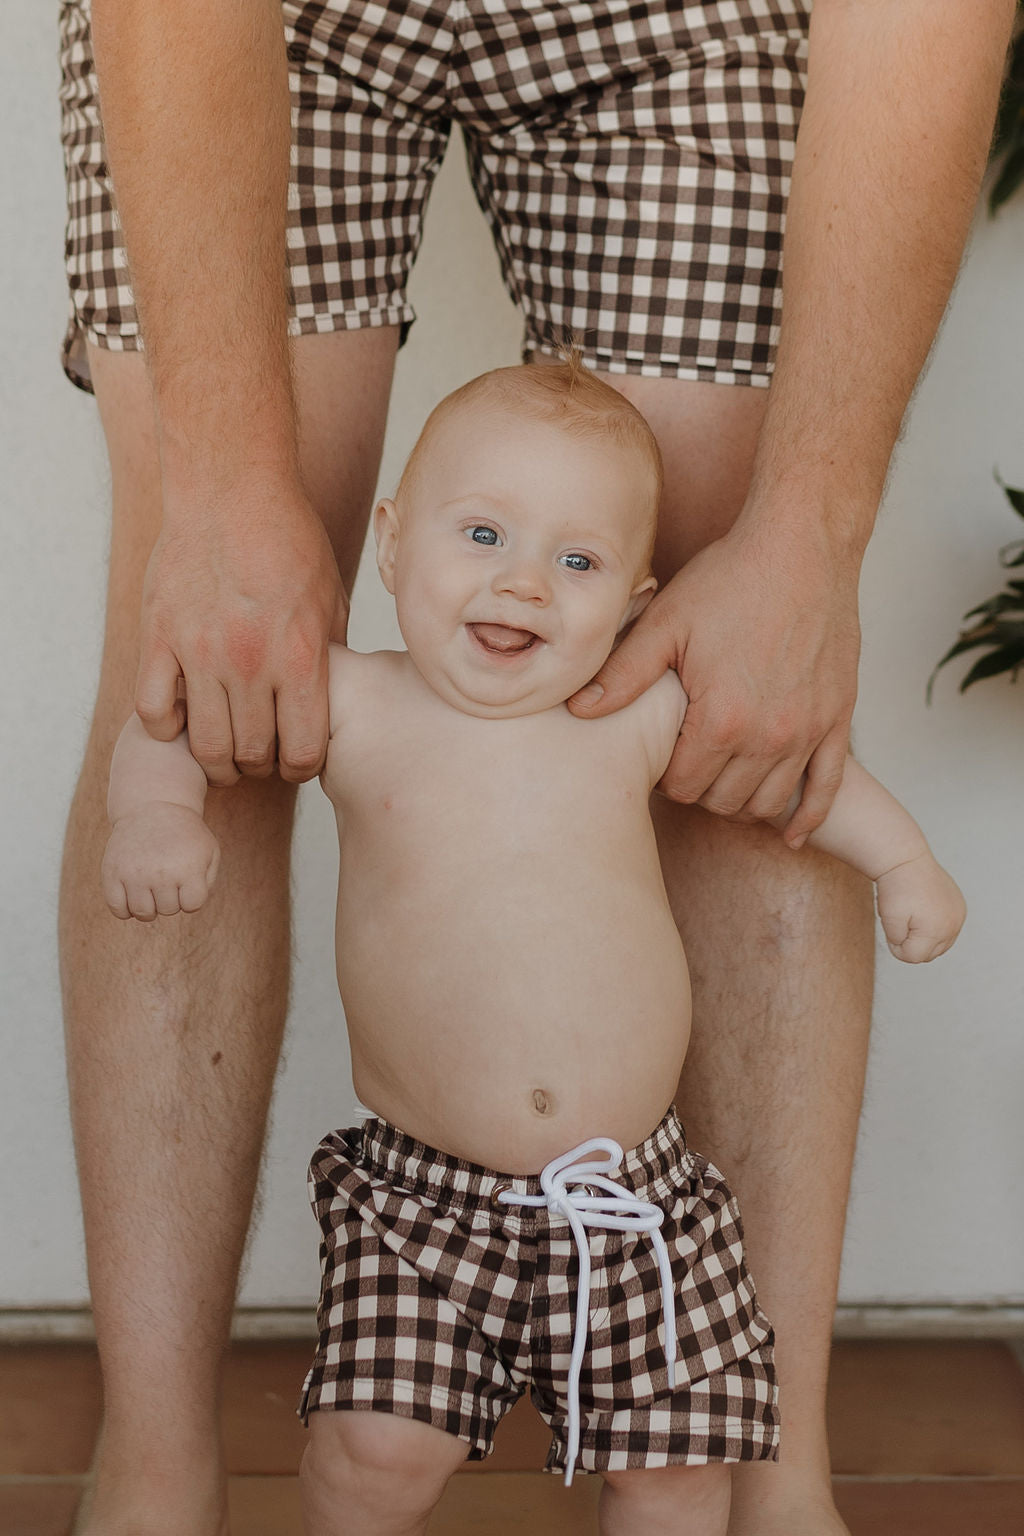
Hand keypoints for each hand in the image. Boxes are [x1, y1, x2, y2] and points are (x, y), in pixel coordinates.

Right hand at [102, 803, 221, 920]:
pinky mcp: (112, 873)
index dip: (191, 896)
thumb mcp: (208, 851)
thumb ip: (207, 883)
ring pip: (143, 914)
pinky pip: (118, 910)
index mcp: (188, 868)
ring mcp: (134, 874)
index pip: (192, 905)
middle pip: (168, 910)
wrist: (152, 807)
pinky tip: (133, 893)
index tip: (187, 879)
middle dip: (171, 897)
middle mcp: (161, 873)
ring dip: (150, 906)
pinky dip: (126, 909)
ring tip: (152, 887)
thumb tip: (188, 906)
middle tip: (169, 876)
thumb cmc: (184, 835)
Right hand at [135, 482, 348, 785]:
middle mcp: (249, 662)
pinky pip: (152, 712)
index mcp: (300, 657)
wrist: (231, 487)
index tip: (295, 761)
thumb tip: (331, 701)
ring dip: (216, 760)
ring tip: (222, 750)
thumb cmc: (288, 538)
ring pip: (204, 745)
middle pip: (252, 755)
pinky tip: (182, 715)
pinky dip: (167, 728)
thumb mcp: (331, 598)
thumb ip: (329, 655)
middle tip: (259, 755)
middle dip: (260, 767)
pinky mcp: (158, 637)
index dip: (301, 768)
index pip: (303, 752)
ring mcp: (199, 652)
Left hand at [567, 516, 861, 842]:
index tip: (662, 754)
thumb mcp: (665, 622)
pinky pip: (826, 789)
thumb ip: (623, 674)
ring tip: (725, 776)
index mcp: (722, 719)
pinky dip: (806, 815)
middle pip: (723, 800)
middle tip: (689, 761)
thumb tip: (578, 710)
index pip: (683, 787)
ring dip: (742, 799)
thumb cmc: (732, 578)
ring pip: (767, 802)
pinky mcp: (837, 719)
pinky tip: (792, 832)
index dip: (666, 776)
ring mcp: (808, 731)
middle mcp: (768, 736)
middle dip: (701, 788)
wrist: (803, 546)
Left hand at [875, 852, 966, 962]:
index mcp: (936, 930)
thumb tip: (912, 952)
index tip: (890, 928)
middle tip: (899, 922)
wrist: (905, 860)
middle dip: (912, 943)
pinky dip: (935, 927)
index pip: (913, 957)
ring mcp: (959, 916)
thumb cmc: (896, 888)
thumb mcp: (890, 921)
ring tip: (911, 917)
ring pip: (940, 944)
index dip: (896, 946)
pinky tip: (923, 913)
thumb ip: (899, 944)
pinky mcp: (960, 908)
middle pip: (929, 954)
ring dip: (924, 938)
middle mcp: (953, 925)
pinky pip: (947, 930)